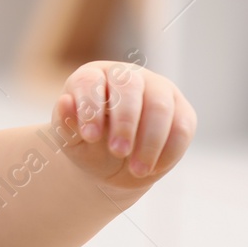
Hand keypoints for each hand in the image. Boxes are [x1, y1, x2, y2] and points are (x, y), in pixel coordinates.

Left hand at [54, 61, 195, 190]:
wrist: (112, 165)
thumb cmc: (87, 145)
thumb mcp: (71, 140)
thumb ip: (66, 124)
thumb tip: (65, 102)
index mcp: (92, 76)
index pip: (90, 82)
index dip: (91, 107)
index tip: (90, 137)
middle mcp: (127, 76)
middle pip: (129, 87)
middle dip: (125, 122)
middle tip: (118, 153)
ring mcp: (157, 89)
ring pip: (160, 106)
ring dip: (150, 141)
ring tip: (137, 170)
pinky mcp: (181, 110)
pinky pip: (182, 126)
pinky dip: (169, 150)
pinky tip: (154, 169)